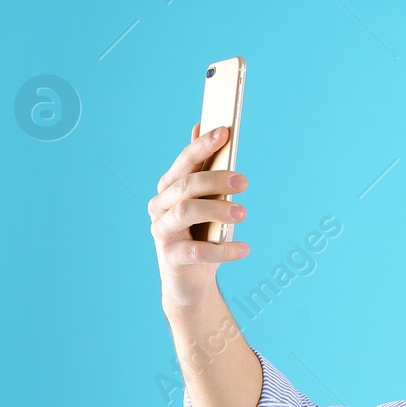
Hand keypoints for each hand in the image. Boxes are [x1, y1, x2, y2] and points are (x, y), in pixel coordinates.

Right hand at [149, 122, 250, 310]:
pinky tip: (244, 249)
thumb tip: (200, 126)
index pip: (185, 162)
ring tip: (243, 213)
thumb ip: (203, 167)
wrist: (190, 281)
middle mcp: (161, 206)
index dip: (203, 146)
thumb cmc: (201, 233)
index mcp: (170, 188)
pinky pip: (196, 250)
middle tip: (244, 181)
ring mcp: (162, 231)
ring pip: (186, 212)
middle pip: (186, 185)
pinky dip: (223, 249)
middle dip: (215, 179)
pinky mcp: (171, 257)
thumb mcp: (205, 200)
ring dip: (217, 210)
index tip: (225, 132)